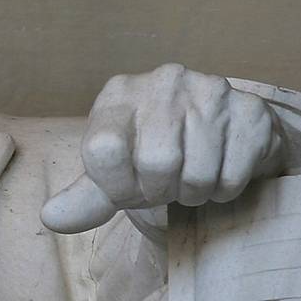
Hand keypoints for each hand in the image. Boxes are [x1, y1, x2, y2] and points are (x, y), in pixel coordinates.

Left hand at [42, 64, 283, 233]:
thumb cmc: (153, 151)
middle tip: (163, 186)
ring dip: (192, 193)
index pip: (103, 150)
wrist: (218, 132)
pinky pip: (231, 177)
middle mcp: (164, 82)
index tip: (126, 190)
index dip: (115, 186)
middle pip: (156, 163)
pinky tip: (217, 172)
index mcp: (119, 93)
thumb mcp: (113, 170)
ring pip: (197, 174)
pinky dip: (222, 191)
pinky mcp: (250, 111)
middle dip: (158, 191)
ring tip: (189, 179)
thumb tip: (51, 218)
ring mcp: (212, 91)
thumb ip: (84, 197)